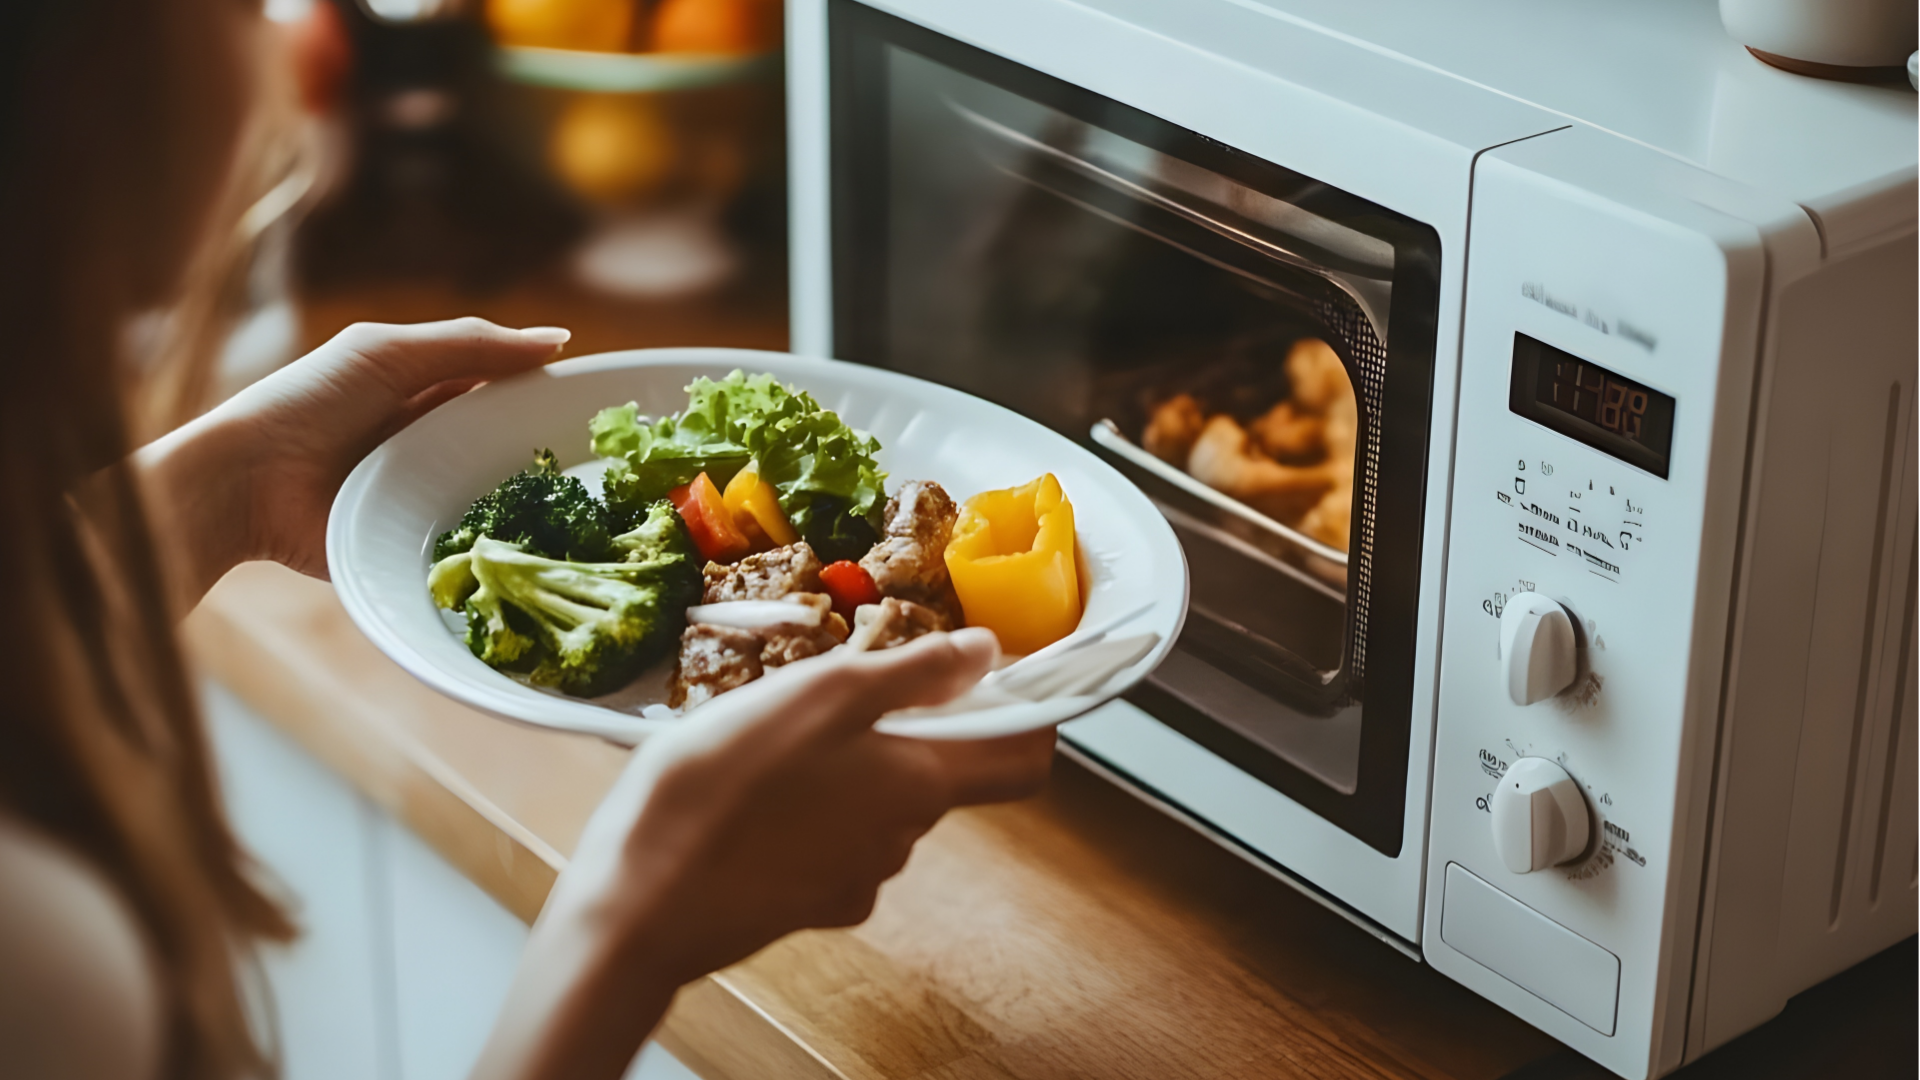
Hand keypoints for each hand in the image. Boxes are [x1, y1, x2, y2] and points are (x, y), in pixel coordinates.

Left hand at [137, 318, 569, 600]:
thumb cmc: (309, 402)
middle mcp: (431, 443)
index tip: (597, 407)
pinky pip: (469, 543)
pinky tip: (540, 543)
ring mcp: (424, 495)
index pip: (502, 388)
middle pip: (505, 443)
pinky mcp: (413, 543)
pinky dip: (498, 541)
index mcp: (425, 391)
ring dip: (528, 502)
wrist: (246, 484)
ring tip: (587, 508)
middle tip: (604, 464)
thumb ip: (473, 344)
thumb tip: (560, 341)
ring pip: (496, 496)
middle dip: (546, 451)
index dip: (545, 393)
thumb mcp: (390, 353)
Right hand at [473, 629, 1057, 1079]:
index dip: (1026, 716)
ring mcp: (849, 880)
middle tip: (830, 689)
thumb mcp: (824, 694)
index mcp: (919, 786)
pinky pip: (822, 841)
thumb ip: (914, 672)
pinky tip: (746, 790)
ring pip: (872, 805)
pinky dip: (800, 809)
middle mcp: (899, 841)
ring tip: (770, 738)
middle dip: (899, 727)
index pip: (1022, 760)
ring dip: (841, 765)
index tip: (993, 678)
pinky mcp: (800, 903)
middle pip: (935, 773)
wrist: (640, 901)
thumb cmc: (728, 787)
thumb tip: (985, 655)